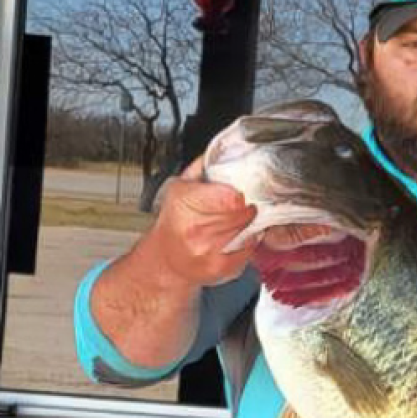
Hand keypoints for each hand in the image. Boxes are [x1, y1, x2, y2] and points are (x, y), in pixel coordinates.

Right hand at [141, 157, 256, 287]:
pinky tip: (232, 238)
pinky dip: (248, 241)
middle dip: (246, 207)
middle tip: (236, 207)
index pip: (232, 197)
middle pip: (245, 212)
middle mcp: (196, 229)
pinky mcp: (222, 268)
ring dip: (247, 224)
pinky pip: (250, 247)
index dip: (241, 192)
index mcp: (185, 204)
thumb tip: (226, 149)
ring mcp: (209, 251)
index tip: (240, 192)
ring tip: (231, 222)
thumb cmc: (174, 222)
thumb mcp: (180, 186)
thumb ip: (203, 166)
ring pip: (250, 229)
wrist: (165, 259)